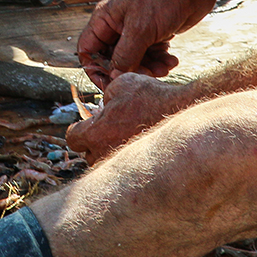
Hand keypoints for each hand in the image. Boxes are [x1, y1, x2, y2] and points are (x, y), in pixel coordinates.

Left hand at [66, 73, 187, 160]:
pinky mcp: (140, 172)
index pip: (73, 138)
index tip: (84, 126)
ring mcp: (123, 166)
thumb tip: (106, 105)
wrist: (183, 114)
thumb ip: (106, 95)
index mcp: (95, 134)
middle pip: (88, 155)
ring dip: (109, 154)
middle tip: (108, 131)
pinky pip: (126, 170)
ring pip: (106, 165)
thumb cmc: (152, 98)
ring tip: (124, 139)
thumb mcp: (122, 84)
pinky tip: (138, 148)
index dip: (78, 129)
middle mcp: (105, 155)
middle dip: (94, 143)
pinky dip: (128, 162)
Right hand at [77, 0, 218, 87]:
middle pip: (113, 58)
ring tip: (164, 67)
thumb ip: (124, 56)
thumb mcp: (140, 29)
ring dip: (148, 67)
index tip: (109, 83)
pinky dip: (160, 60)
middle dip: (128, 70)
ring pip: (134, 58)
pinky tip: (171, 60)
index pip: (88, 49)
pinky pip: (151, 54)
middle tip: (145, 76)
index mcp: (105, 18)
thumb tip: (113, 77)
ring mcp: (137, 28)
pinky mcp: (155, 32)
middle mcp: (118, 23)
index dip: (96, 68)